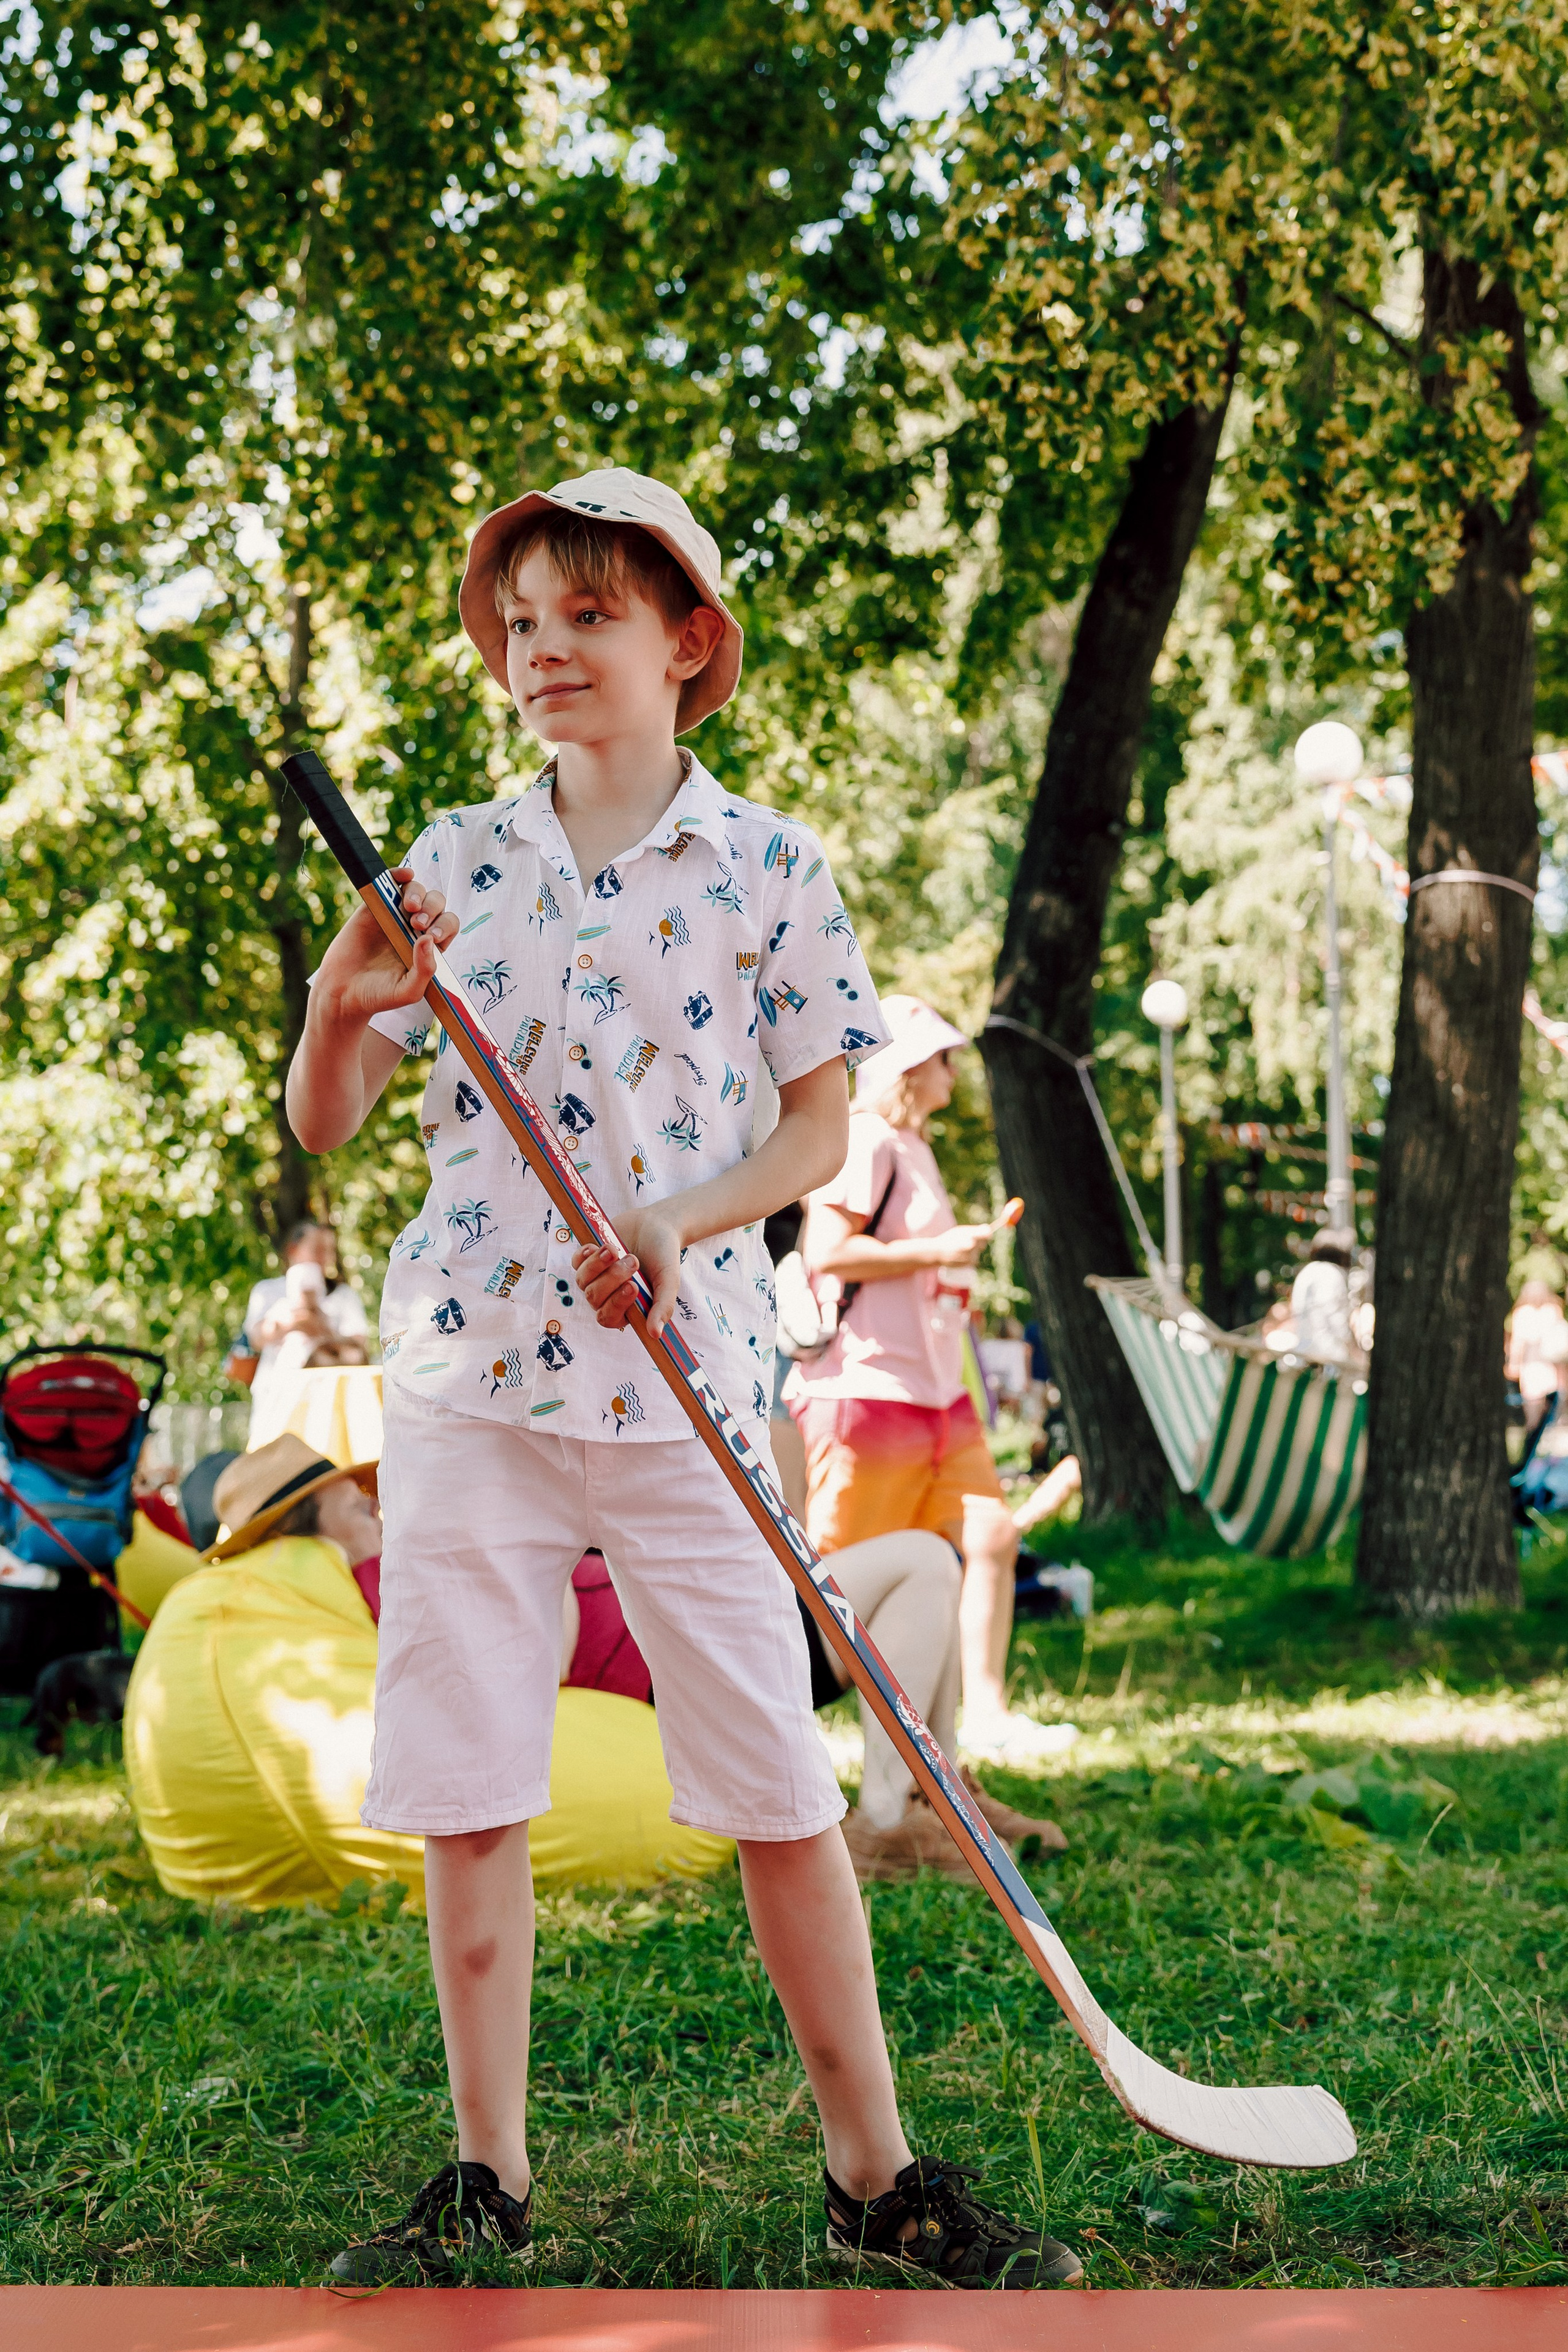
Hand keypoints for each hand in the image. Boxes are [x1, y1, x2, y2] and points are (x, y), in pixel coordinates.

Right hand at [311, 867, 458, 1027]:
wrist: (343, 993)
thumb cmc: (379, 995)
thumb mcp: (409, 991)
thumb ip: (425, 969)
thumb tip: (429, 938)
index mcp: (429, 946)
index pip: (447, 925)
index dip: (445, 926)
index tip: (432, 937)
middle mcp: (414, 928)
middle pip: (435, 904)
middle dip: (432, 909)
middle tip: (417, 924)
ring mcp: (394, 915)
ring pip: (416, 891)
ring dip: (418, 894)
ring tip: (410, 908)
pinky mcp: (373, 907)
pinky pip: (390, 883)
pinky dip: (400, 874)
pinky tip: (406, 874)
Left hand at [573, 1205, 685, 1333]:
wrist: (657, 1225)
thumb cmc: (663, 1257)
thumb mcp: (669, 1281)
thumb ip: (663, 1307)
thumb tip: (655, 1334)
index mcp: (626, 1307)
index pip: (610, 1318)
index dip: (616, 1304)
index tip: (633, 1286)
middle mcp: (607, 1295)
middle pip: (594, 1298)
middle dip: (612, 1278)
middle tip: (633, 1261)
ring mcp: (595, 1277)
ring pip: (582, 1281)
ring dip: (597, 1265)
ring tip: (616, 1250)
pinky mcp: (587, 1258)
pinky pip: (576, 1262)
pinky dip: (585, 1255)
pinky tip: (599, 1246)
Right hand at [932, 1224, 990, 1268]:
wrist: (937, 1253)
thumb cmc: (949, 1239)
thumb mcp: (960, 1231)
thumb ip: (974, 1230)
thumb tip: (989, 1229)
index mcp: (970, 1235)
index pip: (987, 1233)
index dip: (988, 1234)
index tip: (987, 1234)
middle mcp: (972, 1245)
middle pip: (983, 1243)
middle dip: (979, 1242)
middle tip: (969, 1241)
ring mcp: (971, 1255)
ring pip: (978, 1252)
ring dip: (973, 1251)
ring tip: (961, 1249)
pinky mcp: (969, 1263)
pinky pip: (975, 1260)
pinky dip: (970, 1258)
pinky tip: (961, 1256)